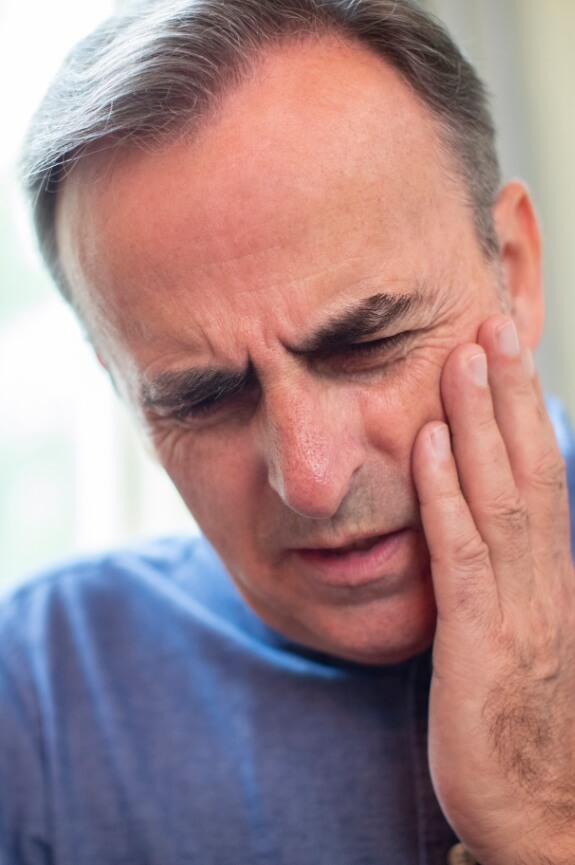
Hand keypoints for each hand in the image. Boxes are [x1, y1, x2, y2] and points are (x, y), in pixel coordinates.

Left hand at [412, 315, 574, 864]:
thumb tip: (478, 517)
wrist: (540, 812)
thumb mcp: (521, 634)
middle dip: (509, 394)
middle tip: (493, 324)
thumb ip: (506, 574)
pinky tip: (425, 447)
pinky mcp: (477, 638)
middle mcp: (544, 578)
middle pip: (529, 469)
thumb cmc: (521, 719)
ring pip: (500, 495)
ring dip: (478, 424)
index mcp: (552, 575)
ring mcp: (516, 606)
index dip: (524, 412)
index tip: (506, 353)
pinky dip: (443, 493)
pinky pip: (461, 553)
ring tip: (462, 359)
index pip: (541, 476)